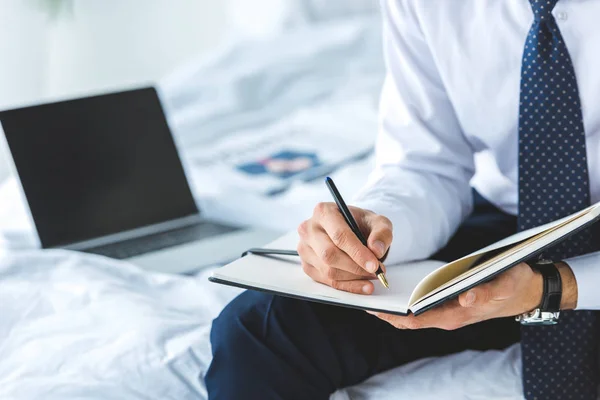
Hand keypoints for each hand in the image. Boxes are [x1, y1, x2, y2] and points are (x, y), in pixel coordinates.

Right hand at [297, 203, 392, 293]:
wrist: (351, 230)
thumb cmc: (361, 224)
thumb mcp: (377, 222)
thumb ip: (382, 233)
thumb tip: (376, 249)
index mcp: (324, 212)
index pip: (339, 235)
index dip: (357, 253)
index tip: (374, 265)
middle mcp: (309, 229)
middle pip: (329, 255)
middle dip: (355, 267)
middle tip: (376, 271)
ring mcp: (305, 249)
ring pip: (328, 270)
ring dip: (354, 277)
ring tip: (372, 275)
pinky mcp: (307, 265)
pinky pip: (327, 281)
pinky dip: (348, 286)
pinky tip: (363, 284)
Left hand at [369, 262, 558, 329]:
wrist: (525, 291)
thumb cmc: (514, 284)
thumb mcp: (507, 284)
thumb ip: (489, 291)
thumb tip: (467, 296)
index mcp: (458, 314)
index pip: (418, 320)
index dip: (394, 316)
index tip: (373, 308)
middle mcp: (449, 317)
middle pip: (410, 320)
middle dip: (386, 313)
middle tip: (362, 300)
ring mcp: (448, 313)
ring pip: (414, 315)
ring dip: (392, 307)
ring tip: (370, 293)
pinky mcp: (448, 305)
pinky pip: (421, 307)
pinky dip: (404, 301)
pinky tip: (392, 289)